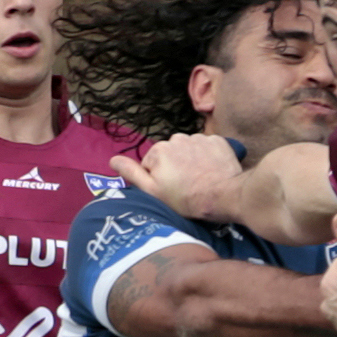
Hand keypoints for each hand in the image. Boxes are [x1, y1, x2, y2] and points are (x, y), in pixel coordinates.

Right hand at [112, 134, 242, 220]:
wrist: (223, 195)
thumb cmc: (185, 199)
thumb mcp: (153, 191)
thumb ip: (131, 173)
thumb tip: (113, 160)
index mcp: (158, 150)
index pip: (151, 163)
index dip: (158, 179)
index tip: (170, 190)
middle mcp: (177, 138)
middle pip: (170, 154)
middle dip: (175, 167)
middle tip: (186, 187)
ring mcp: (199, 138)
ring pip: (189, 150)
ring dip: (191, 162)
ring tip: (200, 180)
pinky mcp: (218, 141)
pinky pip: (207, 148)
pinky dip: (208, 158)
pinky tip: (212, 171)